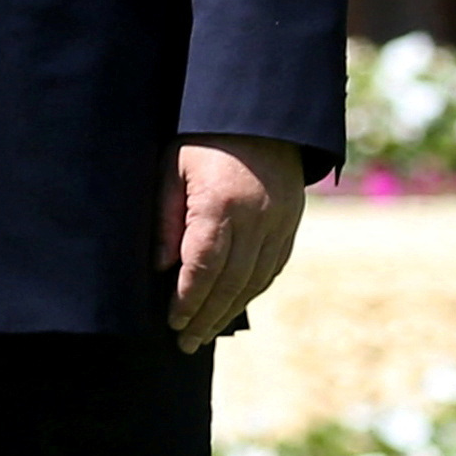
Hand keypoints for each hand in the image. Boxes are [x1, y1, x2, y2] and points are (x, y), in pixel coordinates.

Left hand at [158, 133, 305, 353]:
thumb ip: (168, 218)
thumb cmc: (203, 138)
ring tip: (206, 332)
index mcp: (221, 204)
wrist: (259, 112)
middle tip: (186, 343)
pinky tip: (236, 304)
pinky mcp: (292, 221)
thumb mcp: (173, 168)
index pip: (203, 267)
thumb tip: (163, 268)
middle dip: (206, 317)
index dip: (188, 300)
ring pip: (255, 280)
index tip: (173, 322)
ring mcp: (279, 221)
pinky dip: (254, 291)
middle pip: (231, 283)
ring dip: (229, 311)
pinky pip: (274, 267)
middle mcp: (256, 218)